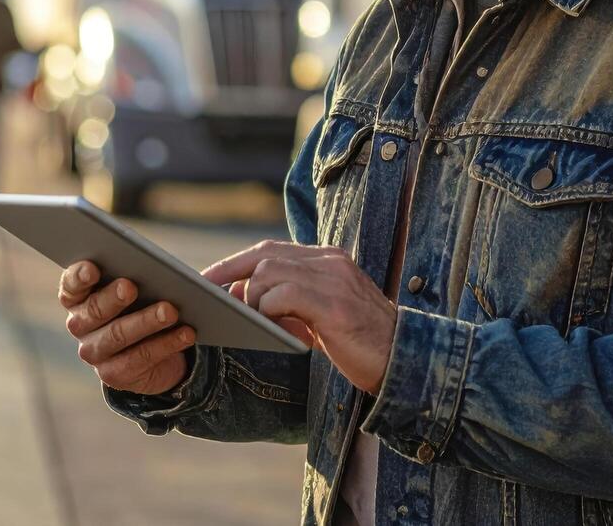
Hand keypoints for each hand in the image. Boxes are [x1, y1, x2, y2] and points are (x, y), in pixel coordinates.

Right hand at [60, 261, 196, 395]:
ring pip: (118, 335)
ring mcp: (94, 352)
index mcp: (78, 297)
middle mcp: (79, 325)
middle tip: (131, 286)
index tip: (93, 267)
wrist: (154, 350)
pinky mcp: (114, 375)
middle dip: (113, 298)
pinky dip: (166, 344)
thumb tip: (180, 267)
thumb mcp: (140, 285)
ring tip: (170, 310)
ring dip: (146, 321)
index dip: (80, 276)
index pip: (71, 285)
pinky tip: (186, 333)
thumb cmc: (144, 303)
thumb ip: (142, 271)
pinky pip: (141, 358)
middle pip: (94, 311)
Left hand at [203, 241, 396, 393]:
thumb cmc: (363, 343)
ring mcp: (333, 279)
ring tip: (253, 321)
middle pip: (264, 255)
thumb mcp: (323, 316)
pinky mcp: (333, 304)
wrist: (405, 361)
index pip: (271, 250)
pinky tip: (270, 326)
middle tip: (207, 294)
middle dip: (229, 274)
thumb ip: (292, 303)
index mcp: (328, 260)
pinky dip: (268, 309)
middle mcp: (330, 261)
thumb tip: (248, 300)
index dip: (236, 263)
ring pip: (269, 272)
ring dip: (252, 299)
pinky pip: (284, 295)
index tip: (208, 278)